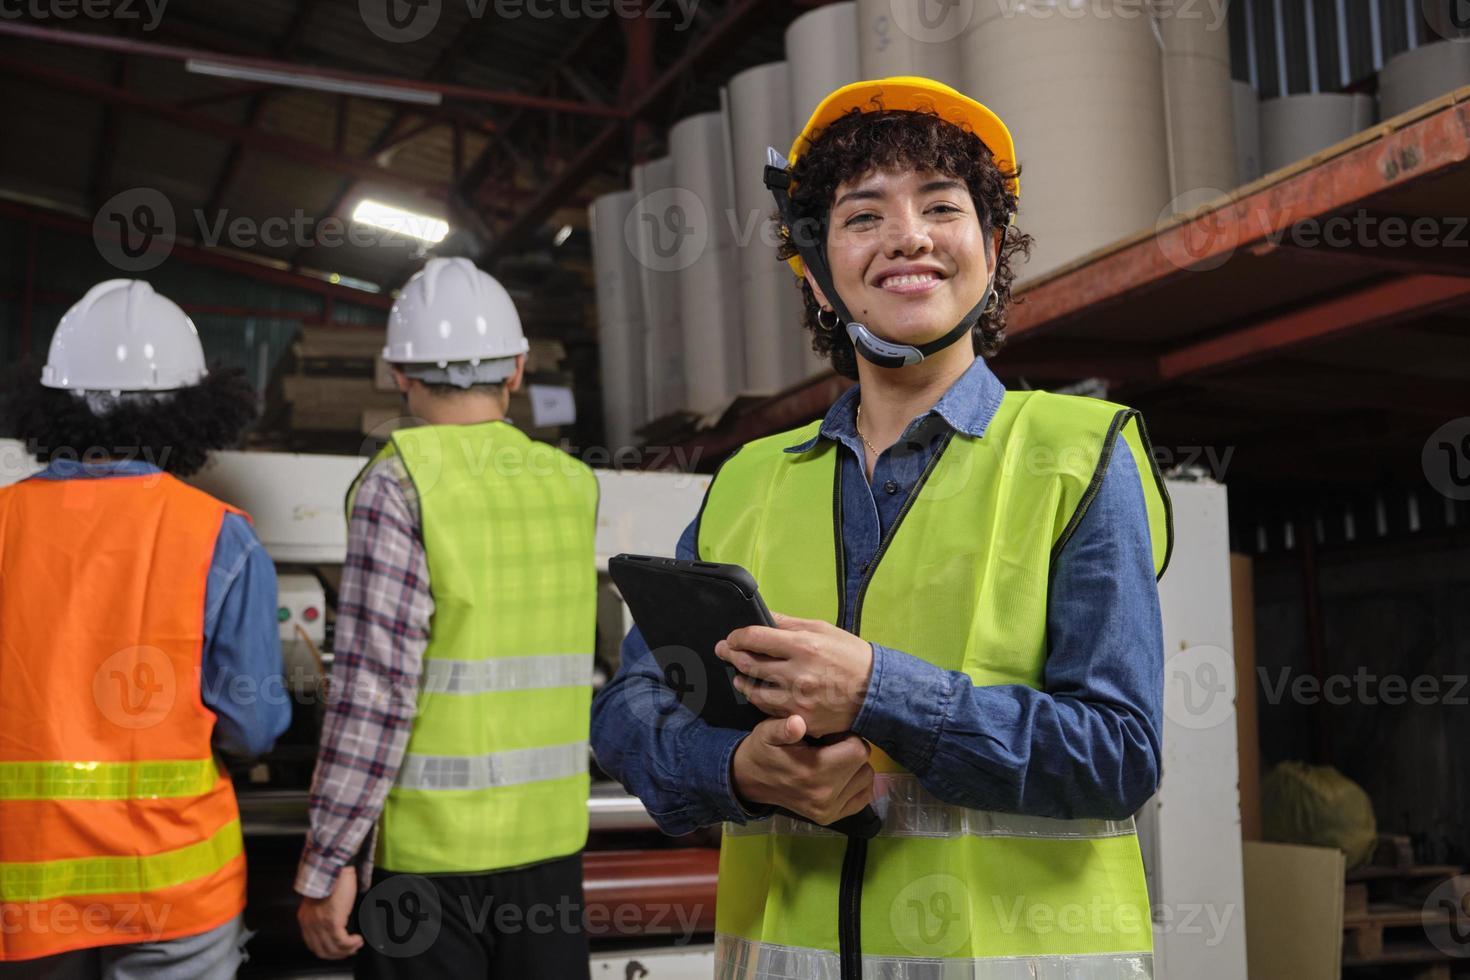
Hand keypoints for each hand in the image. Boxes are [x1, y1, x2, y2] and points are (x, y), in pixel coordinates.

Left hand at [298, 866, 363, 959]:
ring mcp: (320, 924)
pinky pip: (342, 942)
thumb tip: (337, 925)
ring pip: (333, 949)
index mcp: (305, 919)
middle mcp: (310, 924)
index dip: (328, 951)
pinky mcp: (332, 922)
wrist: (334, 866)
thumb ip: (323, 913)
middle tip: (350, 951)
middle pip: (322, 951)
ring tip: (356, 945)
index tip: (339, 949)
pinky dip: (352, 944)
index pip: (313, 945)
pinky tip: (358, 939)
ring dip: (347, 950)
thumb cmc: (332, 878)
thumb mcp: (322, 899)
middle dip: (338, 954)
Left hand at [716, 612, 873, 736]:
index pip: (755, 638)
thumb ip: (789, 624)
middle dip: (731, 655)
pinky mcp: (801, 720)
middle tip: (725, 651)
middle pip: (749, 665)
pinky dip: (762, 700)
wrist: (877, 692)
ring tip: (738, 676)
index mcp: (803, 646)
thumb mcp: (823, 629)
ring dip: (741, 682)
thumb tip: (763, 616)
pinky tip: (760, 693)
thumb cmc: (851, 656)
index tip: (733, 637)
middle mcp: (797, 674)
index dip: (737, 636)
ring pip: (754, 692)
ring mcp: (798, 701)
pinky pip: (770, 711)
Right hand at [731, 714, 874, 825]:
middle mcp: (825, 796)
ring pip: (866, 780)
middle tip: (830, 746)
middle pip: (864, 765)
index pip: (858, 750)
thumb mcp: (767, 732)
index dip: (848, 737)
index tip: (830, 735)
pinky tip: (839, 775)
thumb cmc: (763, 750)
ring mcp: (829, 810)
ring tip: (833, 760)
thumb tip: (797, 723)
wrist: (750, 780)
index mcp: (814, 773)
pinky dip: (857, 784)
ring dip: (855, 767)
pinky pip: (862, 798)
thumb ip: (783, 727)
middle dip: (852, 751)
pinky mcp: (830, 818)